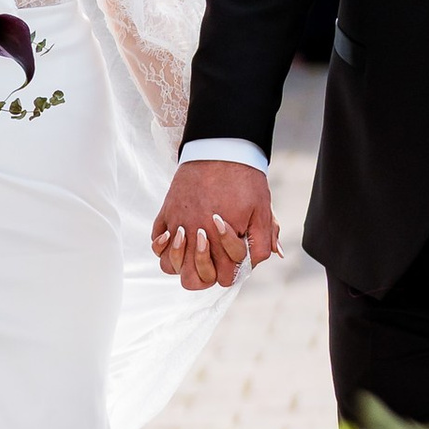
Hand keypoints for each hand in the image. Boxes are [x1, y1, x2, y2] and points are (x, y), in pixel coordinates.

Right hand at [150, 158, 278, 289]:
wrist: (220, 148)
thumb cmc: (244, 179)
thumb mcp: (262, 209)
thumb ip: (265, 238)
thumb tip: (272, 255)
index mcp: (222, 240)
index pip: (222, 277)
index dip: (230, 272)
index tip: (234, 258)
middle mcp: (196, 236)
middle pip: (191, 279)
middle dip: (204, 275)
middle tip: (214, 260)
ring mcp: (178, 224)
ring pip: (169, 265)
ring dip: (181, 263)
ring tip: (194, 250)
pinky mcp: (167, 212)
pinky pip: (156, 242)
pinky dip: (163, 246)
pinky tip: (178, 237)